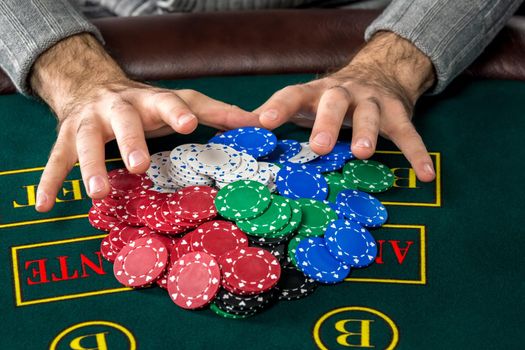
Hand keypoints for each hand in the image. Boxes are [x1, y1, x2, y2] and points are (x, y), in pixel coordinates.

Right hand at [32, 34, 258, 211]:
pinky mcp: (66, 138)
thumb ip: (216, 113)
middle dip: (130, 141)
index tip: (188, 124)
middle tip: (139, 165)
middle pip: (124, 121)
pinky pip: (56, 161)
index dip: (177, 112)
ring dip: (90, 167)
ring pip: (86, 142)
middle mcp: (118, 108)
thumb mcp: (179, 102)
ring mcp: (89, 123)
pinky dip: (49, 182)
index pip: (167, 102)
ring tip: (98, 193)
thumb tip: (258, 123)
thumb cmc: (145, 103)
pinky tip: (45, 206)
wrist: (92, 86)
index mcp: (150, 101)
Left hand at [255, 31, 436, 181]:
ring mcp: (373, 102)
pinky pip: (409, 134)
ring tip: (364, 153)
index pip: (293, 95)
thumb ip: (276, 114)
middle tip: (318, 146)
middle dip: (327, 123)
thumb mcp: (305, 102)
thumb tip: (238, 128)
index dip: (279, 107)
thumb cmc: (330, 98)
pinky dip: (417, 154)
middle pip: (334, 102)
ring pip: (371, 114)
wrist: (378, 72)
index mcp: (315, 93)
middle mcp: (343, 93)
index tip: (265, 122)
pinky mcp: (398, 113)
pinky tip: (425, 175)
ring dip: (368, 132)